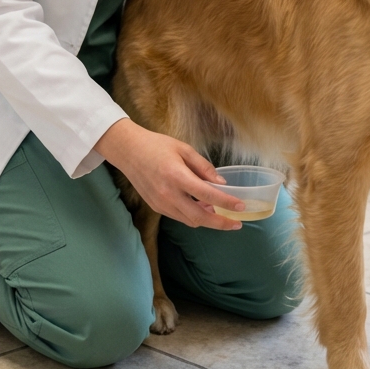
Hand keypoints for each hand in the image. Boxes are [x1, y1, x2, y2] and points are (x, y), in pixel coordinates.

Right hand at [95, 118, 245, 229]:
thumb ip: (204, 167)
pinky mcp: (156, 207)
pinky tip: (201, 207)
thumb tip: (221, 184)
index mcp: (177, 176)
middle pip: (200, 217)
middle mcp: (168, 194)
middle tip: (237, 223)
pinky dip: (193, 216)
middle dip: (221, 223)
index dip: (226, 203)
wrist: (128, 151)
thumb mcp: (184, 149)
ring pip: (190, 220)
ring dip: (207, 220)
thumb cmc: (157, 145)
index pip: (207, 194)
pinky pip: (179, 217)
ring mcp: (161, 203)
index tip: (241, 207)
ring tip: (220, 212)